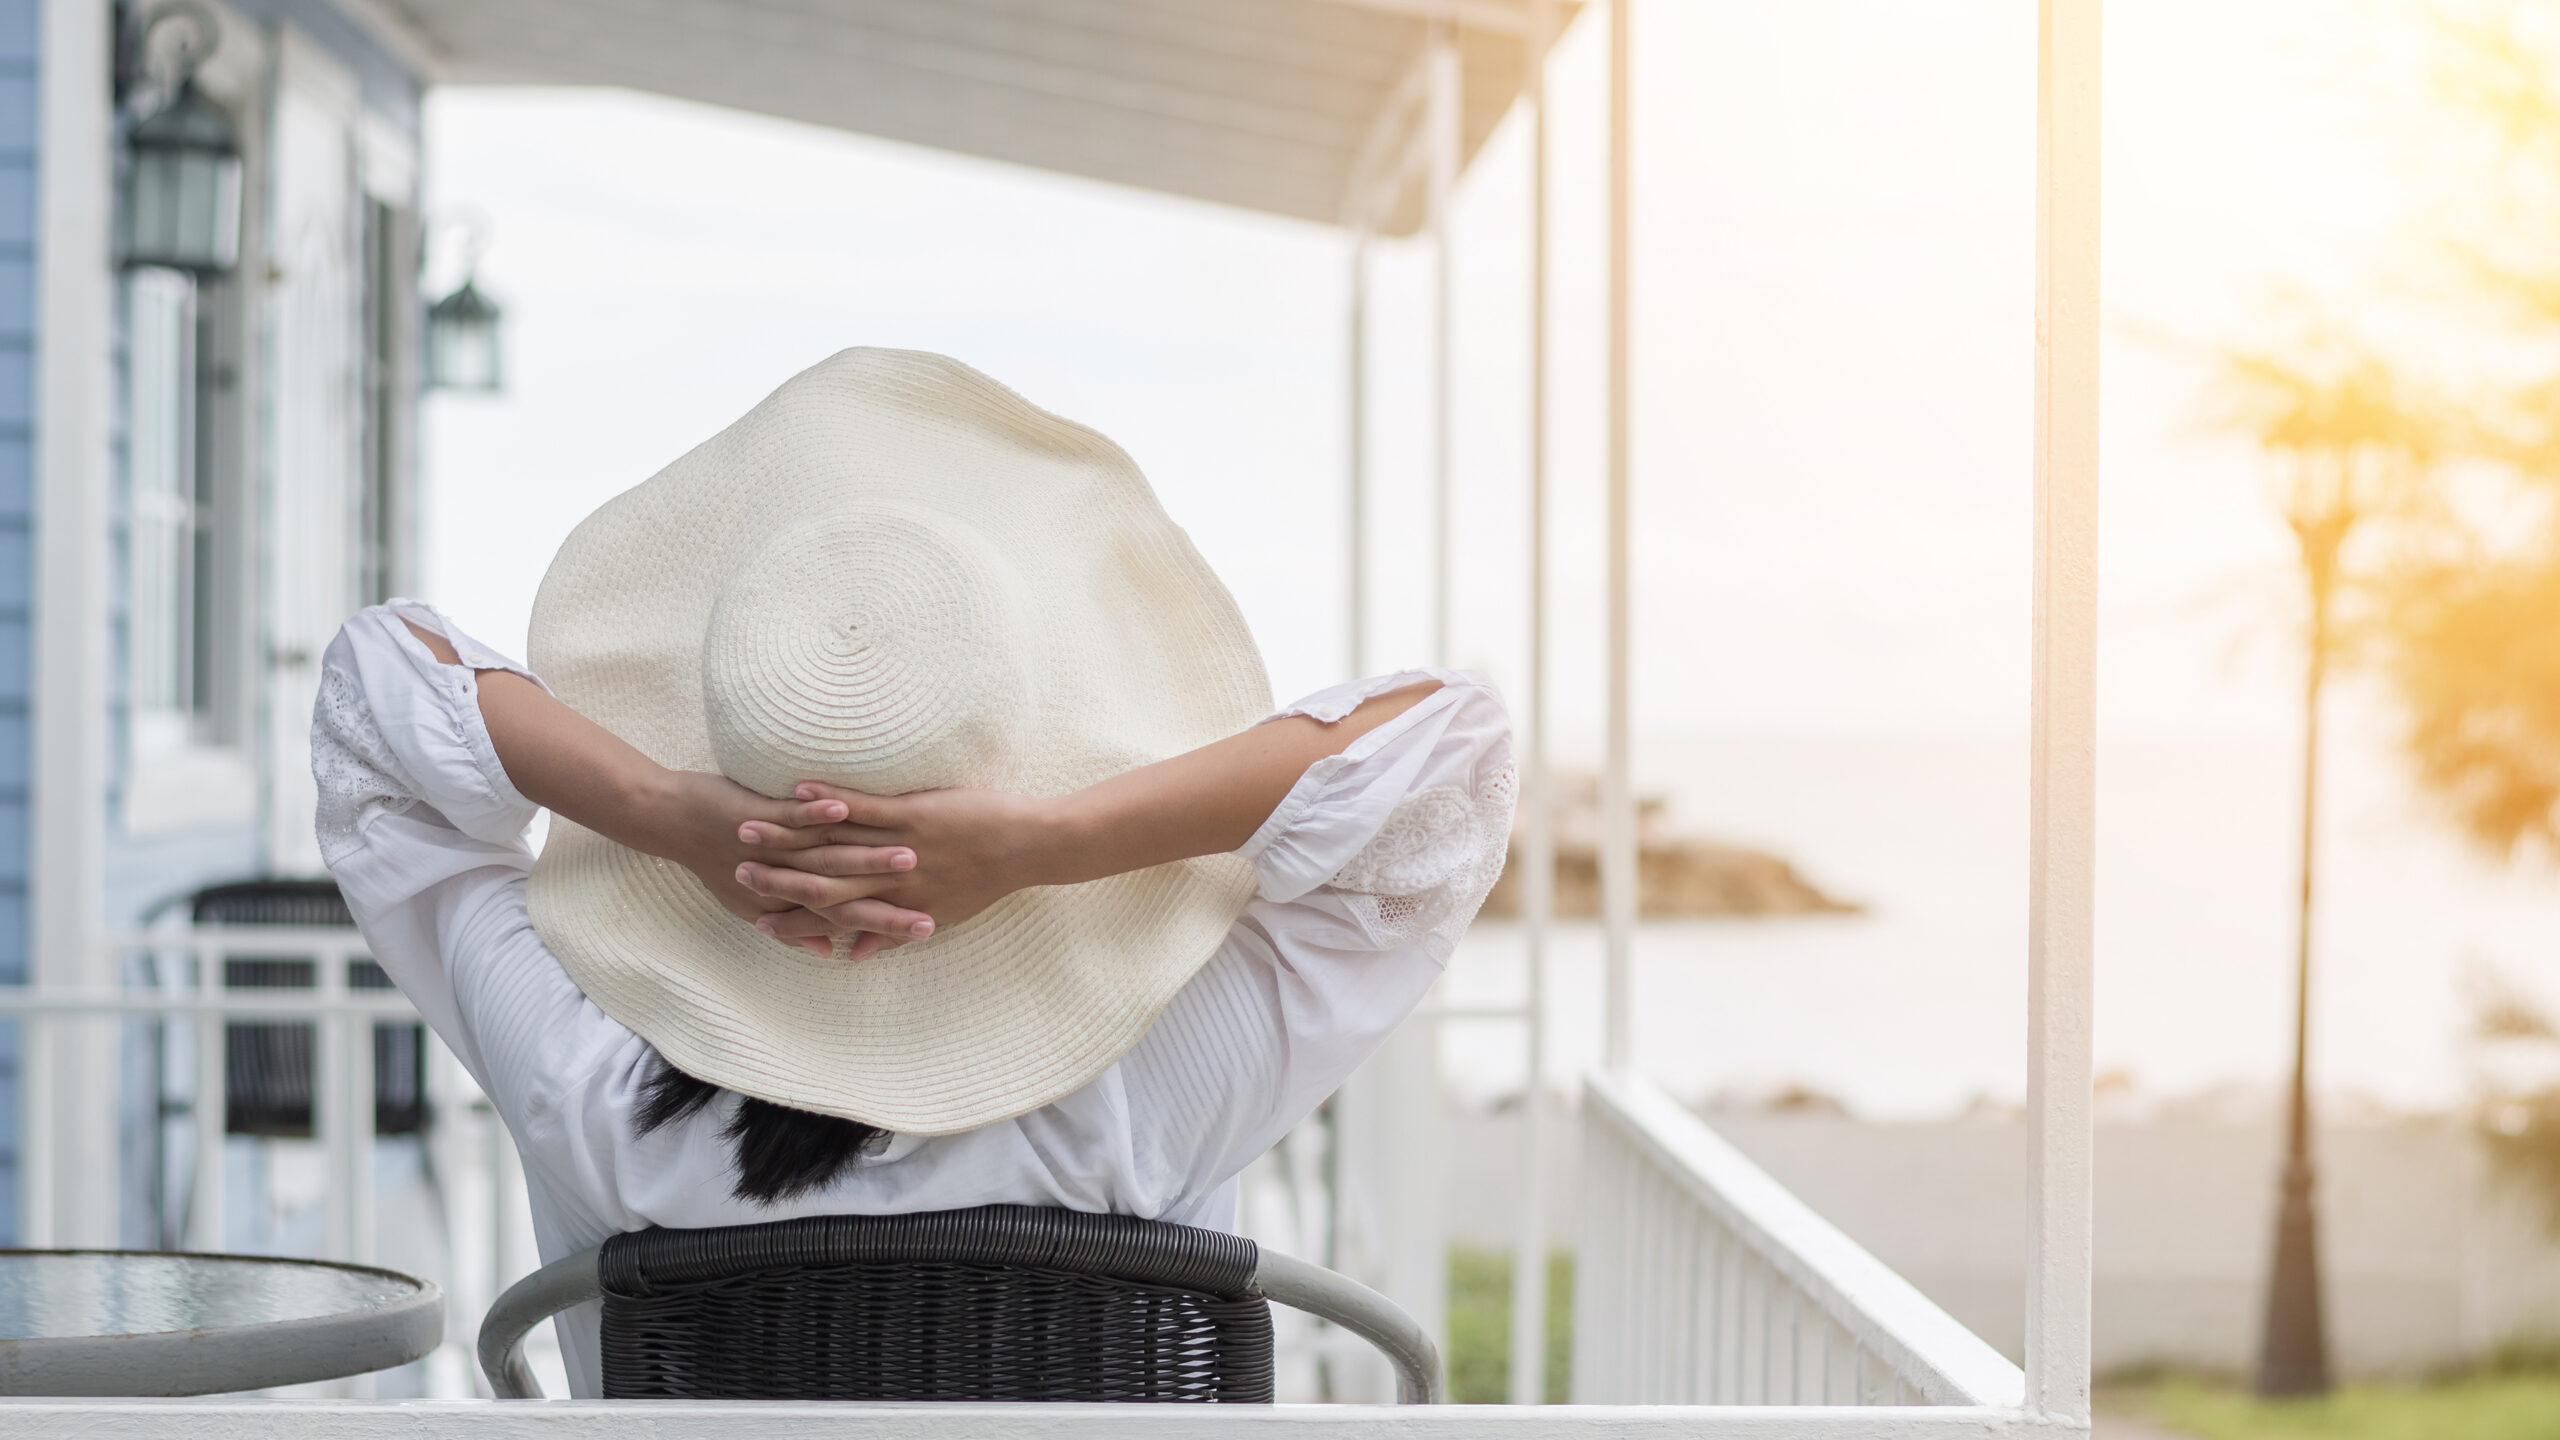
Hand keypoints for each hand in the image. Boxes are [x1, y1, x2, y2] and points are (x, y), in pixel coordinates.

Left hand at [643, 771, 933, 957]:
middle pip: (848, 899)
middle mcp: (784, 885)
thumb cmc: (717, 858)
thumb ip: (800, 927)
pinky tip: (844, 807)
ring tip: (908, 853)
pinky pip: (793, 818)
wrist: (669, 822)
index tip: (928, 930)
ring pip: (826, 858)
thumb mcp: (753, 903)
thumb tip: (838, 954)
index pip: (850, 921)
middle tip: (934, 908)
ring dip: (865, 857)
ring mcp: (772, 850)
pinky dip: (819, 812)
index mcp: (790, 905)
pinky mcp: (758, 816)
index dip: (890, 927)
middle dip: (893, 904)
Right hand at [733, 784, 1065, 949]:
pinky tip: (799, 789)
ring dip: (788, 836)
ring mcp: (898, 848)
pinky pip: (865, 808)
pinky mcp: (914, 816)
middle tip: (734, 871)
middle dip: (774, 880)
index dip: (790, 920)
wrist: (1030, 849)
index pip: (830, 918)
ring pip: (832, 846)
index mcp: (892, 905)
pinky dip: (831, 799)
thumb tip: (856, 955)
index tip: (755, 919)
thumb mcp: (936, 915)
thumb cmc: (985, 880)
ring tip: (749, 826)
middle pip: (820, 885)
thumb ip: (889, 933)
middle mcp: (889, 883)